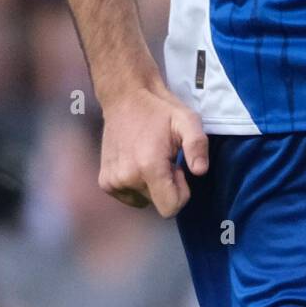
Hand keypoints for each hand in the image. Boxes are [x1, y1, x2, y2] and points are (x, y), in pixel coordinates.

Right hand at [98, 82, 207, 217]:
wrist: (126, 98)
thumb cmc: (160, 110)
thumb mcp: (187, 120)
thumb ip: (197, 145)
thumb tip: (200, 171)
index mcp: (148, 167)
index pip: (170, 208)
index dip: (181, 192)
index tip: (177, 168)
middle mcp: (127, 178)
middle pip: (158, 203)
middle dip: (166, 185)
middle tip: (164, 158)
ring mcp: (112, 182)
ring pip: (144, 200)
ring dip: (151, 185)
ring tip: (150, 157)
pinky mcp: (105, 182)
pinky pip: (129, 196)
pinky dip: (136, 184)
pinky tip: (137, 161)